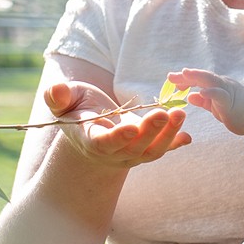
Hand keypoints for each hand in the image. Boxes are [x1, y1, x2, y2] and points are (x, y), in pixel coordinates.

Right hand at [44, 80, 190, 169]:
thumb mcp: (64, 101)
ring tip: (180, 114)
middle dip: (149, 131)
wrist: (89, 127)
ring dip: (167, 135)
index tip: (129, 128)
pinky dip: (175, 144)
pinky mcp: (144, 149)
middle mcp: (111, 152)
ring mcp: (129, 154)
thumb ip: (58, 97)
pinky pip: (161, 150)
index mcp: (90, 139)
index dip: (116, 138)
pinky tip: (188, 136)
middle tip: (164, 113)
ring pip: (150, 150)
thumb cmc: (75, 108)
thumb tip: (55, 90)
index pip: (103, 143)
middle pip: (132, 148)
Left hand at [167, 68, 243, 134]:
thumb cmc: (237, 112)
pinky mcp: (231, 102)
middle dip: (186, 76)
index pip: (199, 79)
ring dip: (197, 76)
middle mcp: (222, 84)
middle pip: (202, 76)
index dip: (185, 79)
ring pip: (211, 80)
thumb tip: (190, 96)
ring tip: (184, 74)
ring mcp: (228, 91)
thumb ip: (204, 101)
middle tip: (170, 76)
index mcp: (218, 85)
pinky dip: (210, 92)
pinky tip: (200, 92)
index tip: (170, 79)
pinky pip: (220, 95)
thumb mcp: (216, 106)